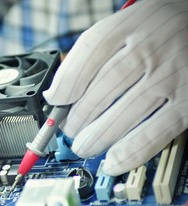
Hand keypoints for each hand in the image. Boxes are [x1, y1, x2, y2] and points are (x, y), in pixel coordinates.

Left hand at [43, 0, 187, 175]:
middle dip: (77, 116)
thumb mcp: (128, 23)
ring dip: (96, 137)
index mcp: (132, 23)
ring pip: (122, 114)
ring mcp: (170, 76)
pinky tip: (113, 161)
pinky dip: (130, 152)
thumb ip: (95, 51)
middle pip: (102, 88)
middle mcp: (151, 48)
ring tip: (83, 146)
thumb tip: (58, 91)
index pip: (90, 51)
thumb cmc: (160, 29)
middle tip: (69, 130)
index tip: (55, 100)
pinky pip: (155, 133)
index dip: (67, 80)